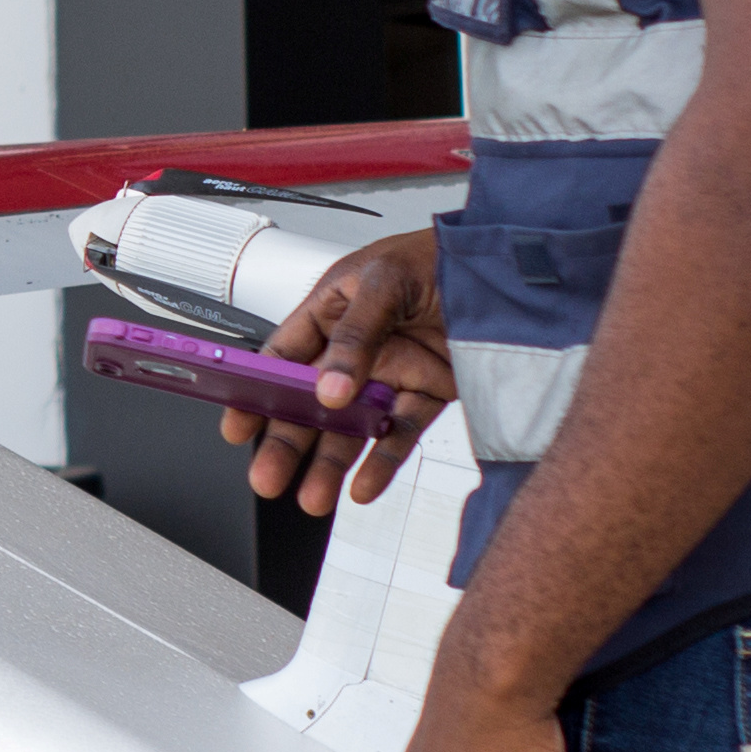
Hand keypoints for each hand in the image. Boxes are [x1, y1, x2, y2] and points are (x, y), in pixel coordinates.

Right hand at [226, 229, 457, 514]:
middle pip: (311, 405)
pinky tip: (365, 486)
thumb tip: (331, 388)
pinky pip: (399, 434)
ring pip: (351, 429)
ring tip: (314, 498)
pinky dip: (382, 462)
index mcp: (330, 310)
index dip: (255, 395)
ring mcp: (391, 372)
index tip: (237, 429)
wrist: (513, 267)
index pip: (281, 359)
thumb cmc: (441, 254)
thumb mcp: (385, 282)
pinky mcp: (427, 393)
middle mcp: (356, 347)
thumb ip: (356, 335)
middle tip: (268, 478)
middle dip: (287, 444)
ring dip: (330, 463)